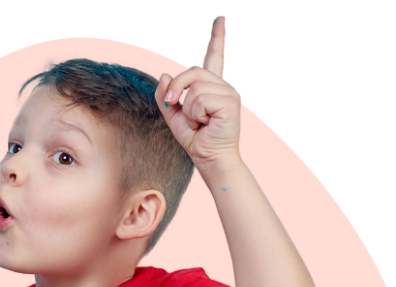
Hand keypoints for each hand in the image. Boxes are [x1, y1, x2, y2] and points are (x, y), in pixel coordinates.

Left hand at [155, 15, 241, 170]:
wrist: (209, 158)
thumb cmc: (195, 138)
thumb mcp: (173, 114)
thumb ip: (166, 94)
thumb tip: (165, 74)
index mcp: (212, 86)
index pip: (214, 56)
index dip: (217, 37)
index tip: (220, 19)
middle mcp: (223, 86)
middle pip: (192, 71)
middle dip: (176, 89)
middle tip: (176, 108)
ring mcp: (229, 92)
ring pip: (194, 88)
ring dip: (188, 109)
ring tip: (199, 122)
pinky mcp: (230, 102)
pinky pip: (200, 99)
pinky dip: (195, 114)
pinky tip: (206, 123)